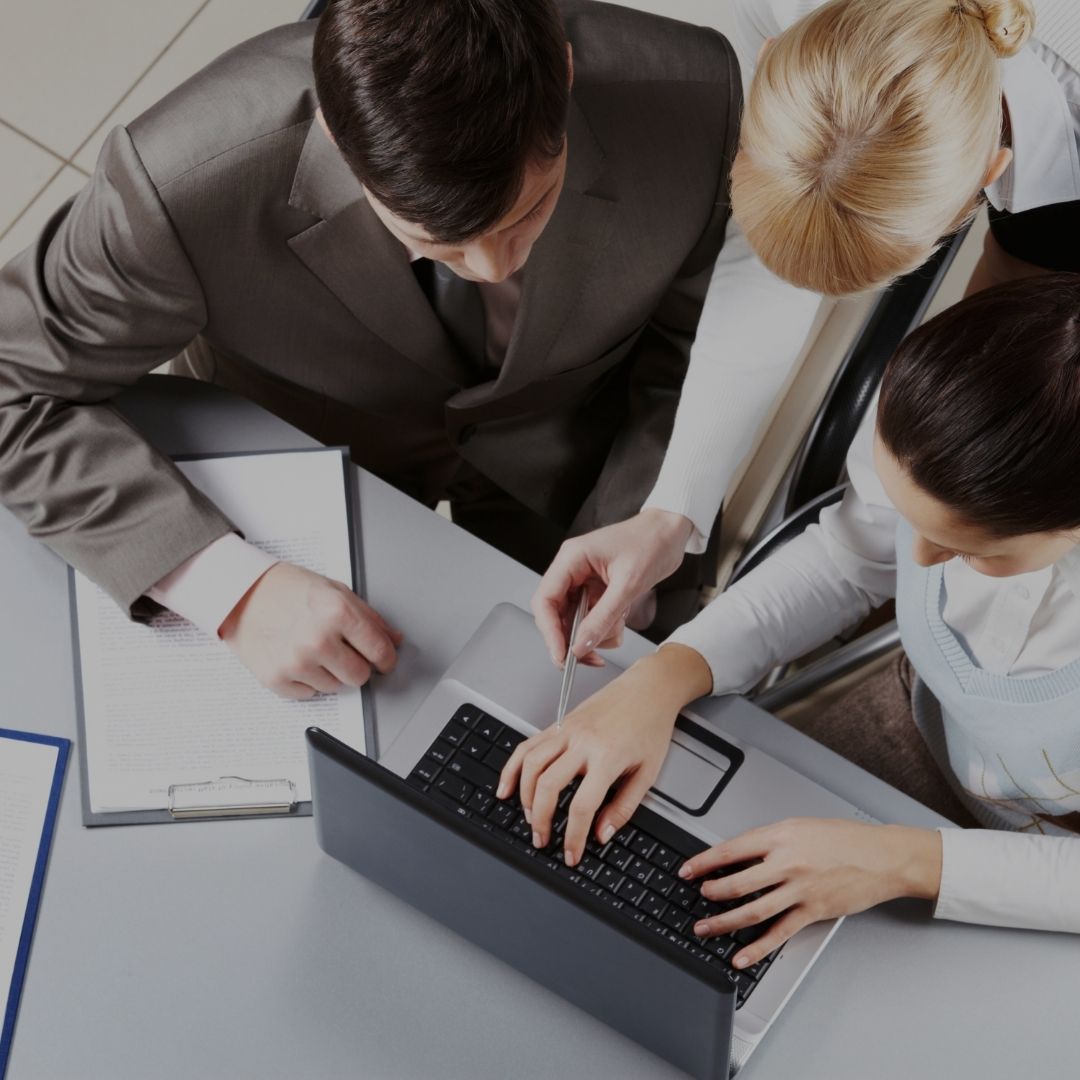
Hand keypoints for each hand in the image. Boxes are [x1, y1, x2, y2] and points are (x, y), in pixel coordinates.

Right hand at [220, 562, 402, 698]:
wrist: (240, 593)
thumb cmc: (288, 589)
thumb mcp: (335, 591)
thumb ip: (369, 617)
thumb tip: (394, 640)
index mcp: (338, 612)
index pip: (380, 651)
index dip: (386, 658)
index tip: (384, 661)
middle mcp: (318, 640)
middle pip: (360, 676)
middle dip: (358, 666)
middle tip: (345, 653)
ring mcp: (296, 662)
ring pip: (336, 688)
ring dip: (331, 673)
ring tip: (314, 649)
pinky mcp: (276, 679)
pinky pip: (309, 694)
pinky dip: (307, 680)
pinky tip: (298, 658)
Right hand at [497, 644, 712, 863]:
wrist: (648, 689)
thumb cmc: (651, 726)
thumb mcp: (647, 773)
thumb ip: (623, 807)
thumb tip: (602, 835)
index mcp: (607, 756)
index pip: (582, 806)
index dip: (574, 836)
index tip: (571, 854)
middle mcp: (582, 742)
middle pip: (547, 785)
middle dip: (540, 819)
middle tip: (542, 840)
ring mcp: (566, 730)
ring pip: (530, 764)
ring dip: (523, 796)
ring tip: (528, 817)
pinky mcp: (558, 723)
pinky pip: (527, 745)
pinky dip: (512, 767)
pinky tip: (507, 787)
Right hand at [532, 509, 694, 665]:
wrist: (670, 531)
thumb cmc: (651, 542)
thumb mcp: (629, 584)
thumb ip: (603, 617)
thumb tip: (581, 645)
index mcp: (572, 558)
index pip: (546, 600)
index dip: (550, 631)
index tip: (561, 654)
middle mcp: (573, 570)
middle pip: (556, 614)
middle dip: (571, 638)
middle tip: (585, 658)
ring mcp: (584, 581)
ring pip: (575, 620)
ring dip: (593, 634)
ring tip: (616, 631)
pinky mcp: (597, 590)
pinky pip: (592, 618)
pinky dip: (605, 628)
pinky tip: (620, 623)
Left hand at [679, 819, 942, 969]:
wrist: (881, 856)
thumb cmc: (843, 838)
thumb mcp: (800, 827)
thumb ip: (769, 841)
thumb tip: (738, 855)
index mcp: (780, 836)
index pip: (731, 849)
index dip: (704, 861)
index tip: (687, 870)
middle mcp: (787, 862)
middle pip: (738, 882)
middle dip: (711, 893)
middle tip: (698, 898)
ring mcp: (800, 889)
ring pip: (753, 910)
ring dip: (725, 921)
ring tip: (706, 928)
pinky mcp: (813, 911)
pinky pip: (779, 932)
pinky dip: (758, 948)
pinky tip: (742, 956)